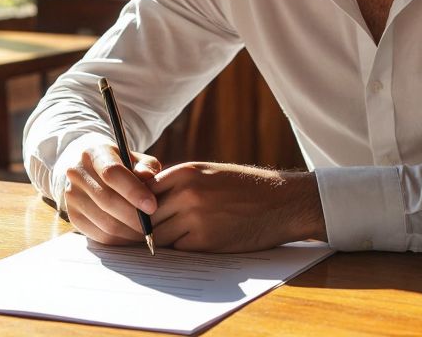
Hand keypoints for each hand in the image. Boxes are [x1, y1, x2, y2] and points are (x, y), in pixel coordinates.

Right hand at [60, 139, 162, 245]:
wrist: (92, 171)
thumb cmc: (122, 165)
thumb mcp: (136, 158)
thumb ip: (146, 166)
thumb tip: (149, 178)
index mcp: (94, 153)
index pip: (111, 173)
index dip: (133, 191)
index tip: (152, 206)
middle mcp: (77, 173)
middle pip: (107, 200)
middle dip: (134, 216)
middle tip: (153, 225)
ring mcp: (72, 196)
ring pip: (104, 221)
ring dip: (129, 231)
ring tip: (147, 233)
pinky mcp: (73, 216)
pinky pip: (98, 234)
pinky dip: (119, 240)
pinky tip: (133, 236)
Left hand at [147, 162, 324, 252]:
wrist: (282, 203)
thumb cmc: (246, 188)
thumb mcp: (210, 173)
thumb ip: (179, 183)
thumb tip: (148, 201)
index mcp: (186, 171)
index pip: (144, 191)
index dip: (140, 206)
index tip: (139, 215)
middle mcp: (187, 192)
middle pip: (147, 216)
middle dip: (145, 227)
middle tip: (145, 235)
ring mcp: (195, 217)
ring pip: (159, 235)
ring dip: (161, 241)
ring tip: (166, 241)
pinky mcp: (206, 240)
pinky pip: (178, 249)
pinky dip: (181, 249)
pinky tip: (192, 244)